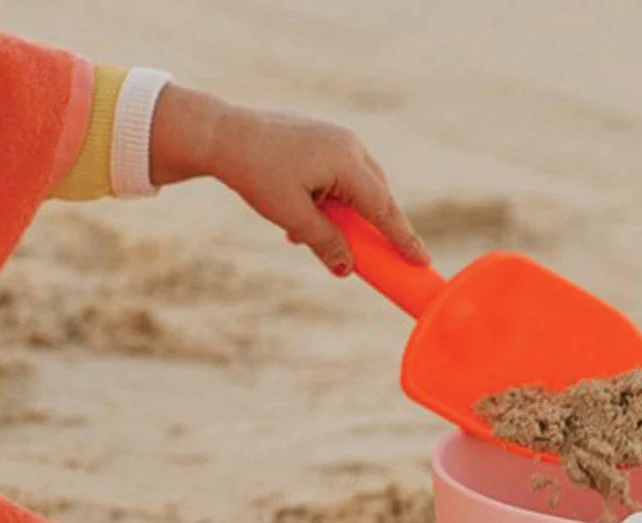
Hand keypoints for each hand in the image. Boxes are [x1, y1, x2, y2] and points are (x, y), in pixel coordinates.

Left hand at [150, 85, 427, 273]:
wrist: (221, 134)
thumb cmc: (254, 171)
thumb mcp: (290, 216)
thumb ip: (324, 242)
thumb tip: (347, 270)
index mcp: (345, 161)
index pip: (383, 208)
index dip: (402, 237)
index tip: (421, 261)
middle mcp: (349, 146)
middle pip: (378, 198)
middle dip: (380, 229)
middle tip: (390, 260)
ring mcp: (339, 140)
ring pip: (362, 189)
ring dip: (351, 218)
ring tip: (313, 235)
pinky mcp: (326, 141)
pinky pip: (344, 178)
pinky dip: (336, 202)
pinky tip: (306, 218)